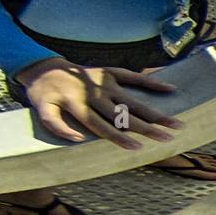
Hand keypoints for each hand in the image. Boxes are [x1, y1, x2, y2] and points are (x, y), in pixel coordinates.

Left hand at [16, 59, 179, 147]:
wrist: (43, 67)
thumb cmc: (44, 94)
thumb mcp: (41, 111)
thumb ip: (56, 126)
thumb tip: (79, 139)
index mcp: (78, 104)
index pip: (102, 125)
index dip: (119, 137)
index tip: (138, 148)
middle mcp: (95, 93)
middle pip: (123, 114)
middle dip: (146, 127)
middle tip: (167, 138)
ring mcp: (104, 82)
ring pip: (132, 99)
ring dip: (154, 111)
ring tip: (174, 122)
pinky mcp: (109, 72)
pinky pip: (132, 76)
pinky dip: (150, 81)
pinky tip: (169, 89)